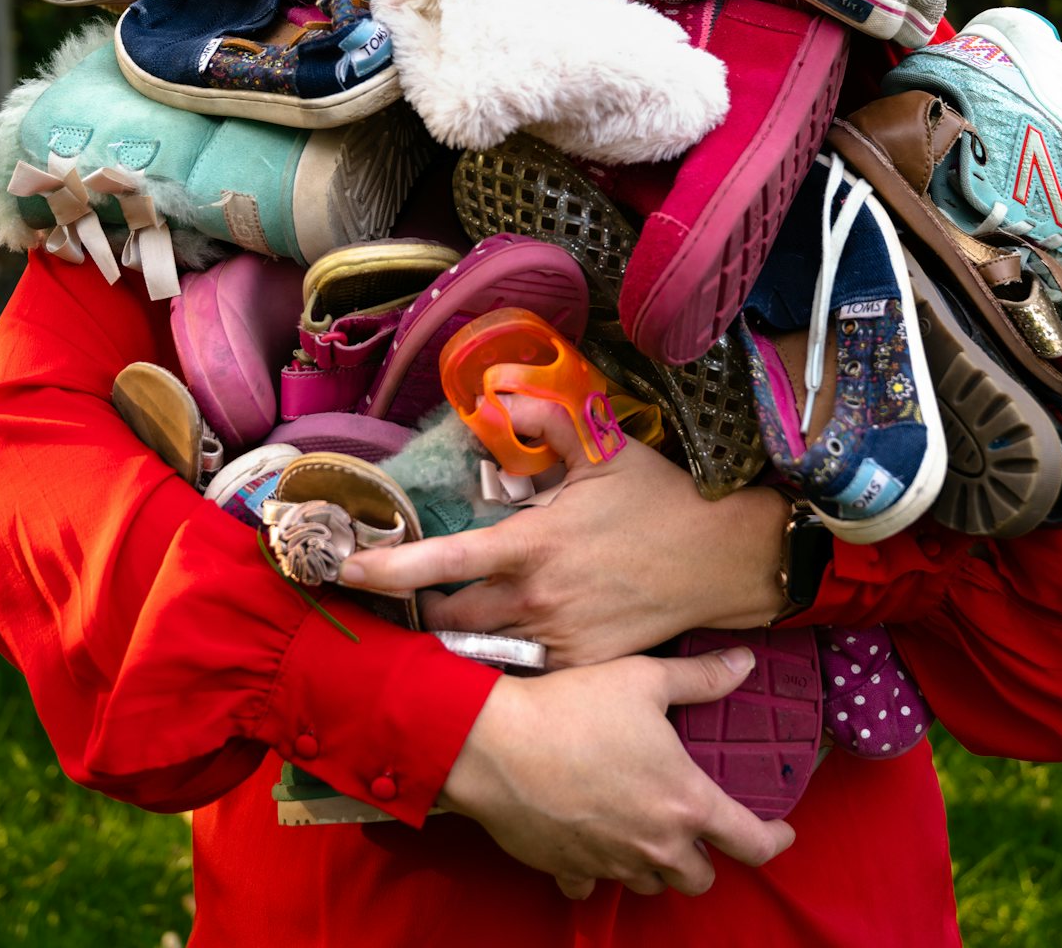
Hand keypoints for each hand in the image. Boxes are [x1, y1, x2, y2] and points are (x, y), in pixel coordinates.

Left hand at [338, 399, 788, 665]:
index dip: (384, 570)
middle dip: (420, 612)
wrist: (722, 561)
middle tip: (407, 595)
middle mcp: (535, 600)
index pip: (440, 562)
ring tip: (447, 619)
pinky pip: (525, 671)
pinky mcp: (581, 669)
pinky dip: (507, 655)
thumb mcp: (603, 448)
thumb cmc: (659, 500)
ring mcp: (558, 641)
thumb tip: (495, 392)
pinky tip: (511, 637)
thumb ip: (544, 419)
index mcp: (531, 544)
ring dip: (459, 637)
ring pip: (481, 651)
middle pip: (446, 621)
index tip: (339, 571)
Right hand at [439, 645, 794, 897]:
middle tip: (699, 827)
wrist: (496, 744)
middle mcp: (655, 845)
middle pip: (700, 879)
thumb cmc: (575, 706)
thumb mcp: (644, 678)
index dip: (775, 842)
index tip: (782, 834)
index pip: (751, 843)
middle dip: (707, 857)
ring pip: (652, 885)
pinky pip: (594, 885)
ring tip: (647, 830)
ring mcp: (611, 863)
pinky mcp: (569, 869)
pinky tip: (593, 841)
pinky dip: (599, 870)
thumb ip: (702, 678)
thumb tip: (746, 664)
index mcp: (685, 802)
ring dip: (658, 865)